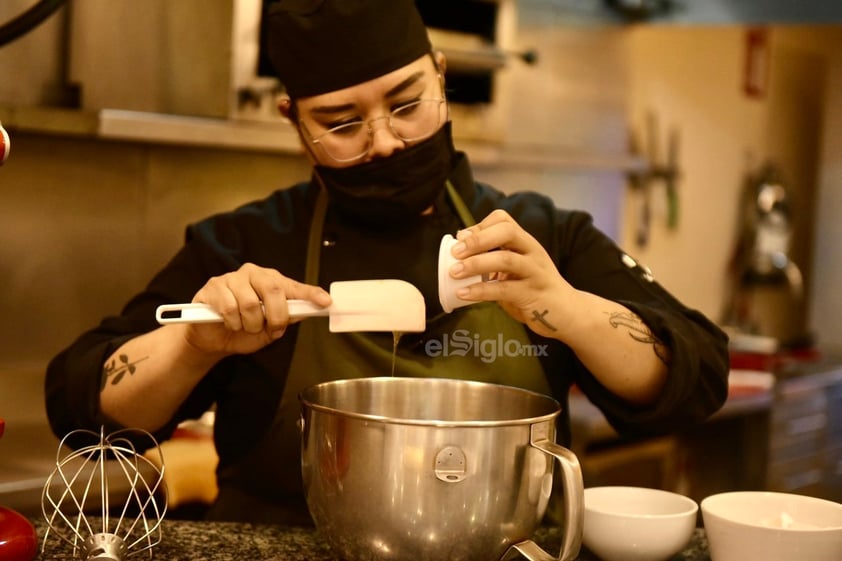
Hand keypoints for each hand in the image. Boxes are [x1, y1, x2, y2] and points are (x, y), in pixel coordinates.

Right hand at [183, 263, 330, 355]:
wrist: (212, 339)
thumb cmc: (243, 330)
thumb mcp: (269, 328)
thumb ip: (286, 318)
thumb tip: (305, 312)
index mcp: (270, 281)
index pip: (293, 286)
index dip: (310, 293)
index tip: (326, 302)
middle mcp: (253, 274)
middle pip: (273, 291)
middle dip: (276, 316)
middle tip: (273, 330)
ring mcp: (232, 278)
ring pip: (250, 303)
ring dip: (250, 324)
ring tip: (244, 327)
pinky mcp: (213, 287)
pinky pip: (229, 308)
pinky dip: (232, 323)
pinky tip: (229, 323)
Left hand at [448, 210, 576, 338]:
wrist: (567, 313)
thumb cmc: (534, 289)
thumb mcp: (517, 269)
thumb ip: (495, 259)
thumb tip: (460, 252)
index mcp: (526, 243)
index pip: (504, 220)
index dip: (480, 226)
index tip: (461, 239)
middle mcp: (532, 252)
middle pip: (507, 232)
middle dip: (478, 239)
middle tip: (455, 252)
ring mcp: (535, 272)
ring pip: (506, 260)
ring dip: (476, 264)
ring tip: (454, 272)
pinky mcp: (533, 294)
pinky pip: (504, 289)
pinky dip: (481, 291)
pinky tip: (463, 294)